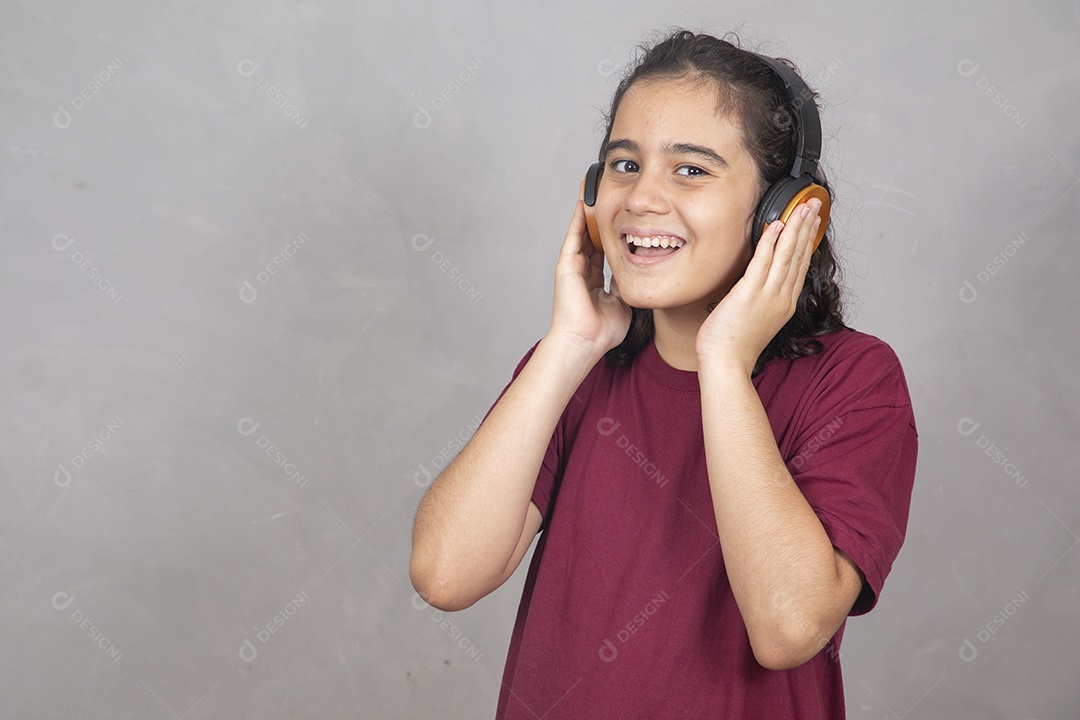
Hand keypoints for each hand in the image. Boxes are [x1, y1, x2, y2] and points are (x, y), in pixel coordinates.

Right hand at [546, 199, 631, 359]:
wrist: (584, 341)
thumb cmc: (601, 331)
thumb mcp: (622, 303)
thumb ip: (626, 286)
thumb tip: (635, 272)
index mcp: (594, 282)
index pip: (603, 254)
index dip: (611, 238)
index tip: (622, 224)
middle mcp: (582, 272)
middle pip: (592, 240)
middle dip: (600, 222)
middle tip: (608, 201)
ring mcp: (573, 268)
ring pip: (582, 235)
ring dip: (588, 215)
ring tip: (594, 194)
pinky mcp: (566, 265)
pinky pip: (573, 236)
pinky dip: (578, 220)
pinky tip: (583, 204)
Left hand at [695, 199, 822, 375]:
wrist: (727, 364)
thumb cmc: (735, 346)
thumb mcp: (756, 319)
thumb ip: (761, 299)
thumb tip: (756, 283)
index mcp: (784, 304)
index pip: (800, 265)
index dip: (808, 241)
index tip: (813, 223)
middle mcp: (781, 298)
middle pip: (799, 256)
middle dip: (808, 227)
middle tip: (815, 205)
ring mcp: (767, 295)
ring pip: (786, 255)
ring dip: (796, 228)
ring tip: (803, 207)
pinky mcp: (749, 294)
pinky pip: (763, 262)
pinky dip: (770, 242)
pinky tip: (776, 226)